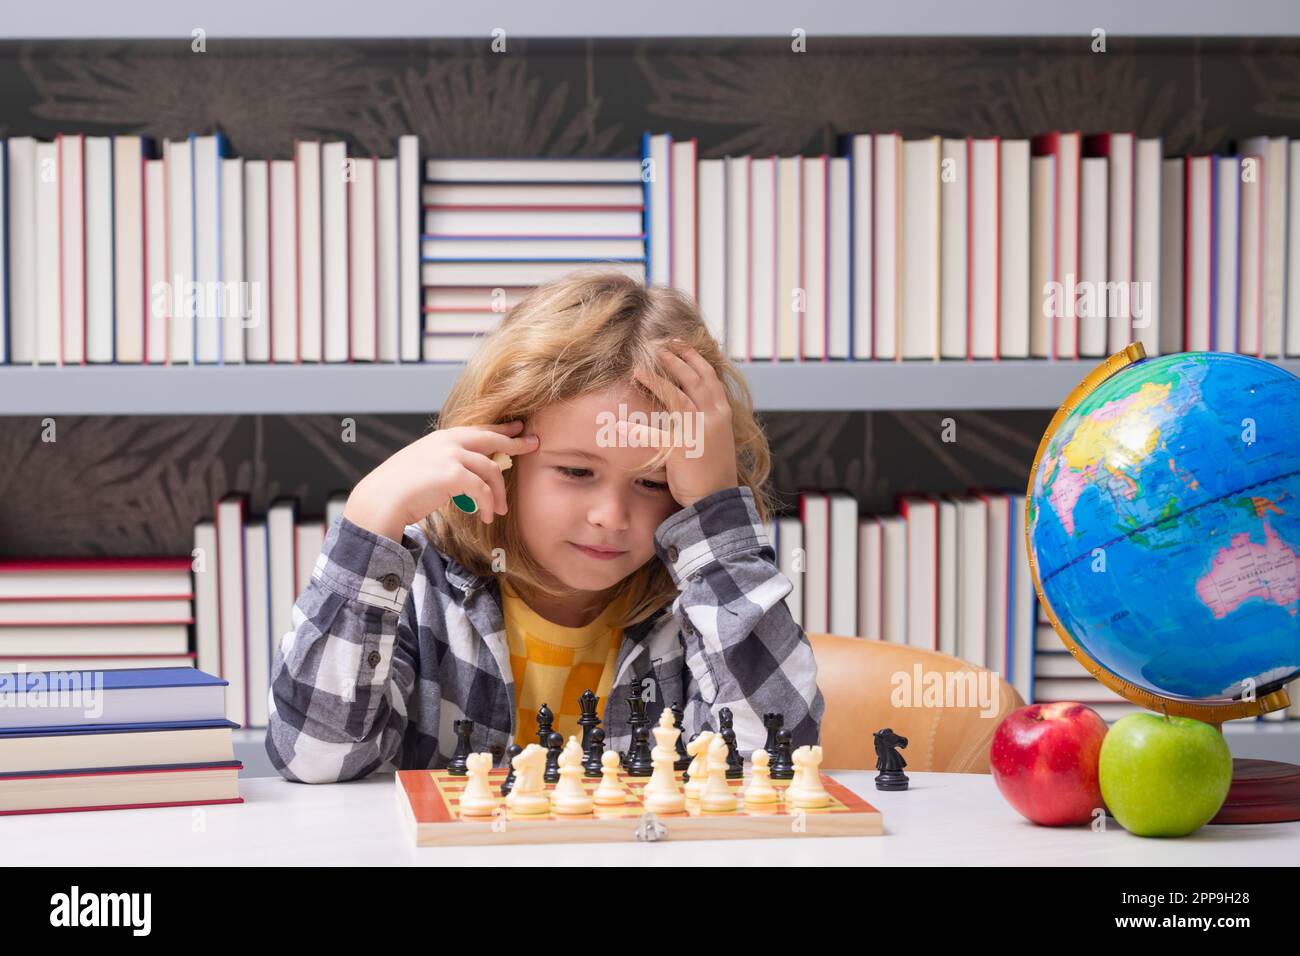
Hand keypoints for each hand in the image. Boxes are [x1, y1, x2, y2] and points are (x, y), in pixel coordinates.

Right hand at [344, 420, 539, 539]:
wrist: (380, 500)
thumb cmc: (400, 489)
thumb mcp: (426, 465)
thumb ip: (447, 462)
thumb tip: (468, 473)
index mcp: (442, 438)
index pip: (479, 429)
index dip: (501, 428)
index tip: (519, 428)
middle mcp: (448, 441)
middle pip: (492, 439)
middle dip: (516, 443)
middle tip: (534, 446)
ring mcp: (450, 456)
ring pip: (491, 469)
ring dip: (499, 493)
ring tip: (499, 510)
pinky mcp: (451, 474)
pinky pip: (482, 489)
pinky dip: (488, 504)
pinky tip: (488, 516)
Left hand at [625, 341, 738, 508]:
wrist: (717, 499)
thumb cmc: (713, 470)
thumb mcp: (715, 438)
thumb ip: (705, 418)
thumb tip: (688, 404)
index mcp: (722, 413)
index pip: (709, 377)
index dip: (694, 358)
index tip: (680, 345)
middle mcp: (713, 417)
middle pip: (693, 379)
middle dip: (676, 359)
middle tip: (659, 346)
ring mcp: (699, 432)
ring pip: (677, 397)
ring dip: (657, 380)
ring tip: (639, 369)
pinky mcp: (682, 450)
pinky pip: (655, 436)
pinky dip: (635, 431)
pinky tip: (618, 425)